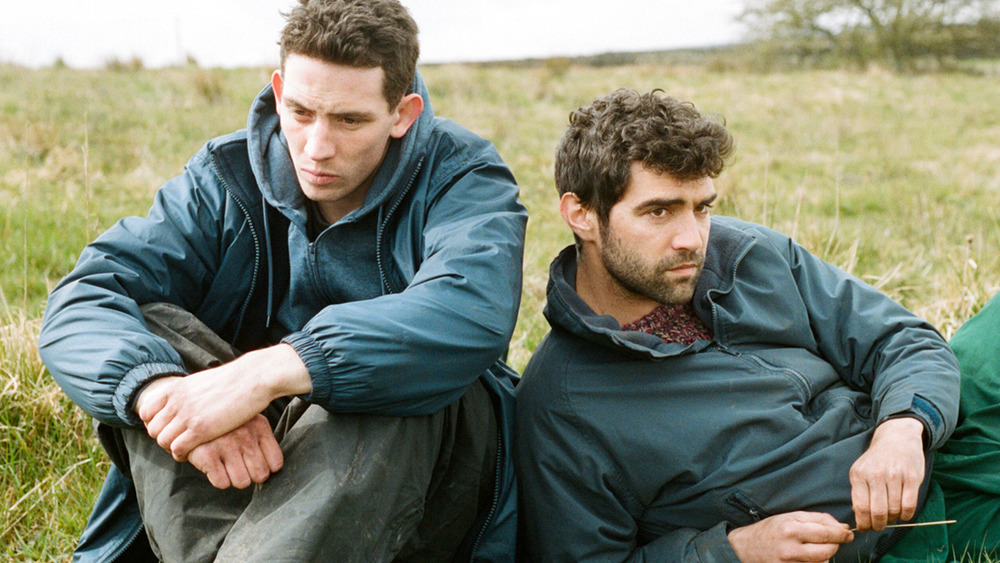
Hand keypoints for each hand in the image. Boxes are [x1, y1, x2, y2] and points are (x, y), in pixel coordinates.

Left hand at [135, 344, 310, 459]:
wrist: (254, 378)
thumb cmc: (235, 380)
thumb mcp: (203, 381)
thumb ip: (190, 392)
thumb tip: (188, 399)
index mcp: (176, 388)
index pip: (147, 411)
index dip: (154, 423)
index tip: (168, 428)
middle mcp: (176, 401)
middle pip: (153, 429)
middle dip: (163, 437)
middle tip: (179, 441)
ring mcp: (187, 415)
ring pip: (163, 441)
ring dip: (172, 448)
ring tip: (186, 448)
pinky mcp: (200, 429)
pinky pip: (178, 449)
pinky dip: (182, 454)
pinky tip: (194, 453)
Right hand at [187, 414, 283, 488]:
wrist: (190, 412)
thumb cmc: (227, 423)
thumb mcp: (250, 422)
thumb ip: (262, 442)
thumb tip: (271, 471)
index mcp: (259, 426)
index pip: (276, 464)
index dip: (267, 469)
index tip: (257, 465)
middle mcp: (245, 434)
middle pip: (260, 475)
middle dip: (250, 475)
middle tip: (240, 466)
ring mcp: (226, 444)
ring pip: (242, 482)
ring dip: (234, 478)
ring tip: (226, 465)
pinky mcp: (207, 454)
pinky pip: (222, 483)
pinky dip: (218, 478)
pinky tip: (213, 464)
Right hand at [728, 512, 853, 561]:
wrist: (747, 547)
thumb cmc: (771, 529)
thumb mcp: (791, 517)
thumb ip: (818, 519)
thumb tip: (843, 528)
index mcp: (791, 529)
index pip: (826, 533)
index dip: (842, 534)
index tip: (848, 534)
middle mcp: (790, 548)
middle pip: (828, 550)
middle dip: (835, 545)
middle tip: (832, 541)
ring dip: (825, 556)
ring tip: (815, 548)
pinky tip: (809, 558)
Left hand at [849, 416, 924, 531]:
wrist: (896, 438)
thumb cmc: (877, 459)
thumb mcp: (860, 470)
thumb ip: (859, 492)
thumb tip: (860, 517)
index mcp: (859, 474)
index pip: (860, 507)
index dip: (863, 523)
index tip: (865, 528)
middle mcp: (876, 474)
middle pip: (878, 512)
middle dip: (878, 525)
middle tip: (879, 526)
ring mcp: (895, 475)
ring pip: (894, 510)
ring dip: (892, 519)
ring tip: (890, 517)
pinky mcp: (912, 477)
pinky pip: (909, 505)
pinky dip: (906, 515)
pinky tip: (903, 514)